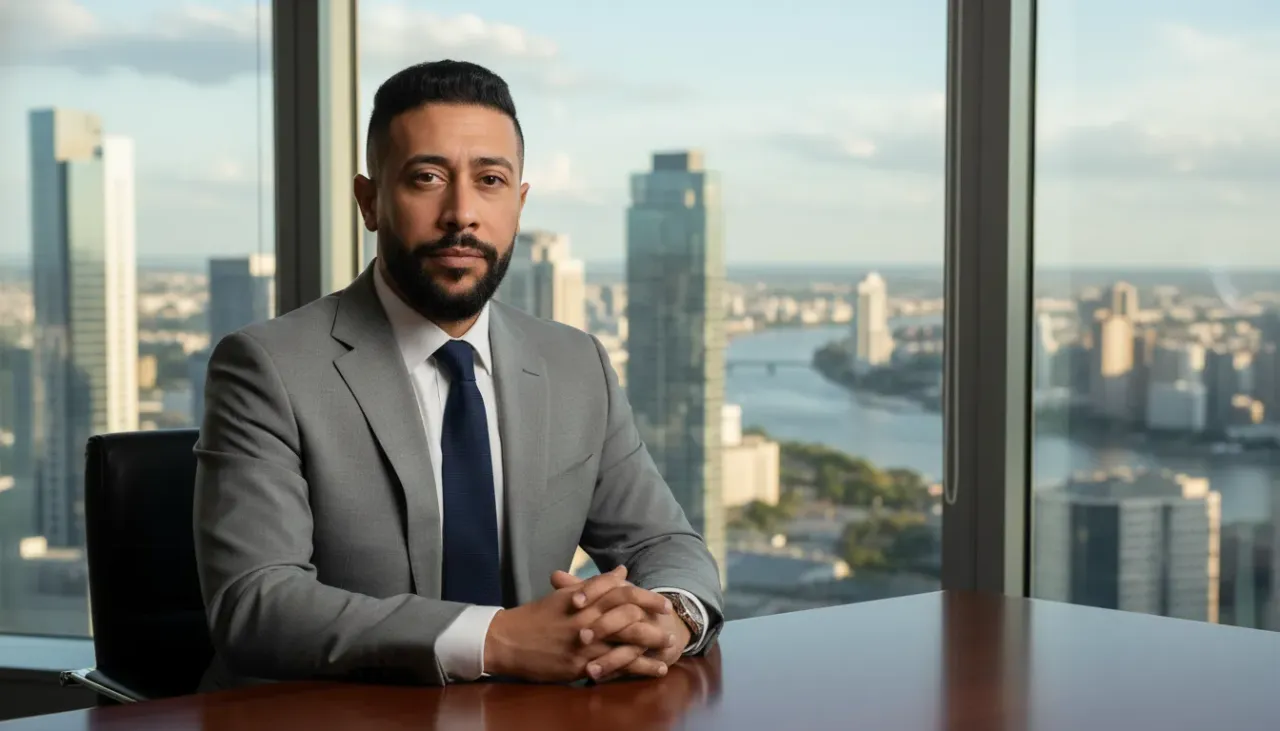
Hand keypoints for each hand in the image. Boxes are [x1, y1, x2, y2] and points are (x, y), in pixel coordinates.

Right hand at [483, 567, 671, 682]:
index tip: (665, 604)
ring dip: (649, 649)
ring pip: (623, 645)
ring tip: (669, 651)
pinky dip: (634, 669)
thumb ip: (597, 584)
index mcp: (583, 599)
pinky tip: (651, 671)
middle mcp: (585, 619)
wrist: (507, 640)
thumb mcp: (567, 595)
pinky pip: (612, 667)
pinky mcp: (578, 665)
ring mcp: (582, 644)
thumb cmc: (538, 616)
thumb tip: (623, 572)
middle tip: (671, 629)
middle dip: (653, 625)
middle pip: (628, 618)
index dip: (647, 598)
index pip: (622, 593)